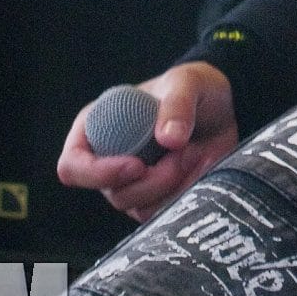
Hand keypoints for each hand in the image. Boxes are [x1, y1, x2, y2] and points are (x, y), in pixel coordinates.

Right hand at [58, 62, 238, 221]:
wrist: (223, 108)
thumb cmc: (194, 88)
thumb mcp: (187, 81)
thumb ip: (177, 104)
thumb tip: (169, 139)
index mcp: (97, 127)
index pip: (73, 165)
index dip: (97, 173)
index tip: (136, 166)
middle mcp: (109, 160)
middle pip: (114, 194)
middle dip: (153, 179)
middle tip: (182, 152)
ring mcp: (132, 184)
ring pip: (139, 208)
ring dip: (172, 185)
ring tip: (192, 153)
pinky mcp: (157, 199)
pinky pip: (164, 214)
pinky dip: (185, 193)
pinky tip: (199, 166)